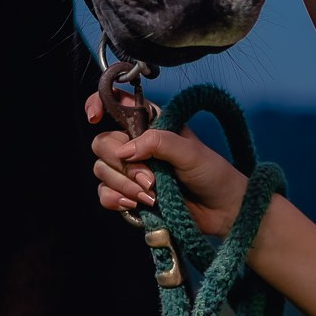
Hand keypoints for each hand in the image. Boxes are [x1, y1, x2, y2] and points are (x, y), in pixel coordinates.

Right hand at [85, 91, 250, 237]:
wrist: (221, 210)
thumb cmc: (212, 173)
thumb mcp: (190, 151)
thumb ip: (158, 142)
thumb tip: (125, 149)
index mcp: (151, 124)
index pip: (117, 105)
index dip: (99, 104)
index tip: (94, 117)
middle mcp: (137, 144)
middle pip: (103, 143)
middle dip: (122, 164)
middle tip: (151, 179)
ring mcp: (131, 170)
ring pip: (102, 170)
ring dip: (124, 185)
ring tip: (151, 195)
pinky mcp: (128, 194)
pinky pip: (105, 193)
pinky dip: (115, 199)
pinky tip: (134, 205)